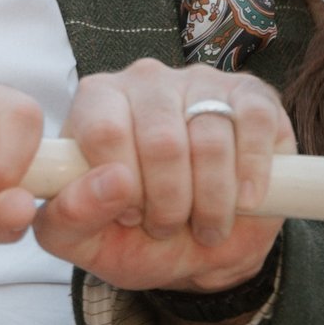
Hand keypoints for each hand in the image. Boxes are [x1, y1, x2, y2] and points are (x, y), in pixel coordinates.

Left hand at [33, 60, 287, 293]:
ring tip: (207, 225)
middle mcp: (146, 79)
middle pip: (161, 140)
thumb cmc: (136, 235)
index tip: (132, 216)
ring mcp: (201, 81)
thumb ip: (69, 217)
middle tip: (169, 228)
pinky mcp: (251, 92)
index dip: (123, 188)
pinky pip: (254, 124)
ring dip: (212, 201)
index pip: (105, 131)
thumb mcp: (87, 241)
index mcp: (96, 101)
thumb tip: (110, 183)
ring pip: (210, 139)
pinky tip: (245, 200)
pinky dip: (252, 174)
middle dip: (169, 203)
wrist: (203, 245)